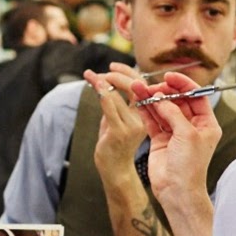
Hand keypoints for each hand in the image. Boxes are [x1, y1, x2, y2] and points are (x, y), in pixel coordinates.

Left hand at [83, 67, 145, 183]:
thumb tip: (103, 80)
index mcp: (145, 114)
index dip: (127, 71)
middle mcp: (141, 118)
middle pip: (134, 87)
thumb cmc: (114, 144)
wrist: (115, 170)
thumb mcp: (115, 119)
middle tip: (102, 71)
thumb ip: (113, 101)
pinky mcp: (119, 132)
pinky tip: (95, 84)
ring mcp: (131, 126)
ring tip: (90, 76)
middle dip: (116, 74)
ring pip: (117, 95)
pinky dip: (102, 92)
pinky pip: (110, 107)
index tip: (113, 65)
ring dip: (101, 81)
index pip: (140, 86)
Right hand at [129, 72, 220, 207]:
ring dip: (151, 98)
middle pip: (177, 100)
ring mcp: (174, 132)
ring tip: (137, 88)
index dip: (183, 84)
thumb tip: (160, 98)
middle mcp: (191, 126)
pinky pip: (152, 120)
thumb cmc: (189, 166)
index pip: (195, 96)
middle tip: (152, 86)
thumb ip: (174, 113)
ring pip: (162, 109)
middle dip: (164, 91)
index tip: (169, 76)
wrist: (177, 191)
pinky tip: (138, 100)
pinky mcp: (160, 139)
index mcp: (206, 124)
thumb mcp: (186, 135)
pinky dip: (145, 110)